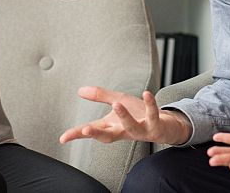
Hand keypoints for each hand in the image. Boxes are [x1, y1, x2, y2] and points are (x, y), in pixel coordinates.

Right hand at [59, 87, 191, 144]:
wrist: (165, 125)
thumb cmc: (139, 114)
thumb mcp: (119, 102)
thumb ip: (100, 96)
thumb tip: (80, 90)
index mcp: (114, 127)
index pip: (93, 130)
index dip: (77, 134)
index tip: (63, 138)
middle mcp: (125, 131)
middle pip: (109, 135)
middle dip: (97, 133)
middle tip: (85, 129)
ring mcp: (141, 130)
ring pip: (132, 127)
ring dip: (125, 116)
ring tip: (117, 104)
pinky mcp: (156, 125)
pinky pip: (153, 114)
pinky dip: (150, 105)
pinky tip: (147, 94)